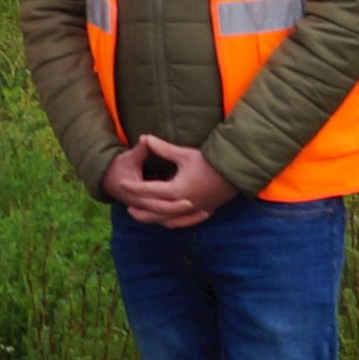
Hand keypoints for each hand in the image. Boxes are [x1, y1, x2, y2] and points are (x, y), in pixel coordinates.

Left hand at [110, 136, 237, 228]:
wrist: (237, 172)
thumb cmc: (210, 161)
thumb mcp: (184, 154)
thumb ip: (163, 148)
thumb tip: (144, 137)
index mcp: (177, 189)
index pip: (149, 190)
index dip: (134, 187)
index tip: (121, 184)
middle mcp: (184, 203)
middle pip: (156, 211)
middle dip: (140, 209)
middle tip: (126, 206)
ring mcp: (194, 211)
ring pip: (168, 220)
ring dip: (152, 219)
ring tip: (140, 215)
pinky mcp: (203, 212)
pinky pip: (183, 223)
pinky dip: (171, 223)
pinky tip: (164, 221)